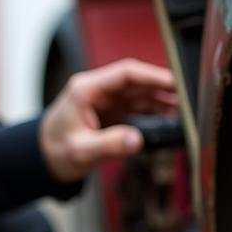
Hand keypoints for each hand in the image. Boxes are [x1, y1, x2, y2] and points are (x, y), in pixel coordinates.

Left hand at [39, 59, 177, 181]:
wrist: (44, 158)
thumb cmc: (55, 150)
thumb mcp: (81, 151)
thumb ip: (109, 145)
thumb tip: (136, 140)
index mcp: (87, 89)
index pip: (125, 73)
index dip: (152, 76)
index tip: (174, 83)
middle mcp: (98, 90)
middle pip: (137, 81)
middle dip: (162, 87)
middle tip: (187, 97)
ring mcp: (106, 100)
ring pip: (140, 93)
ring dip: (161, 98)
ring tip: (184, 108)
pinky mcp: (112, 112)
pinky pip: (137, 106)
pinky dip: (154, 109)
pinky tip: (170, 114)